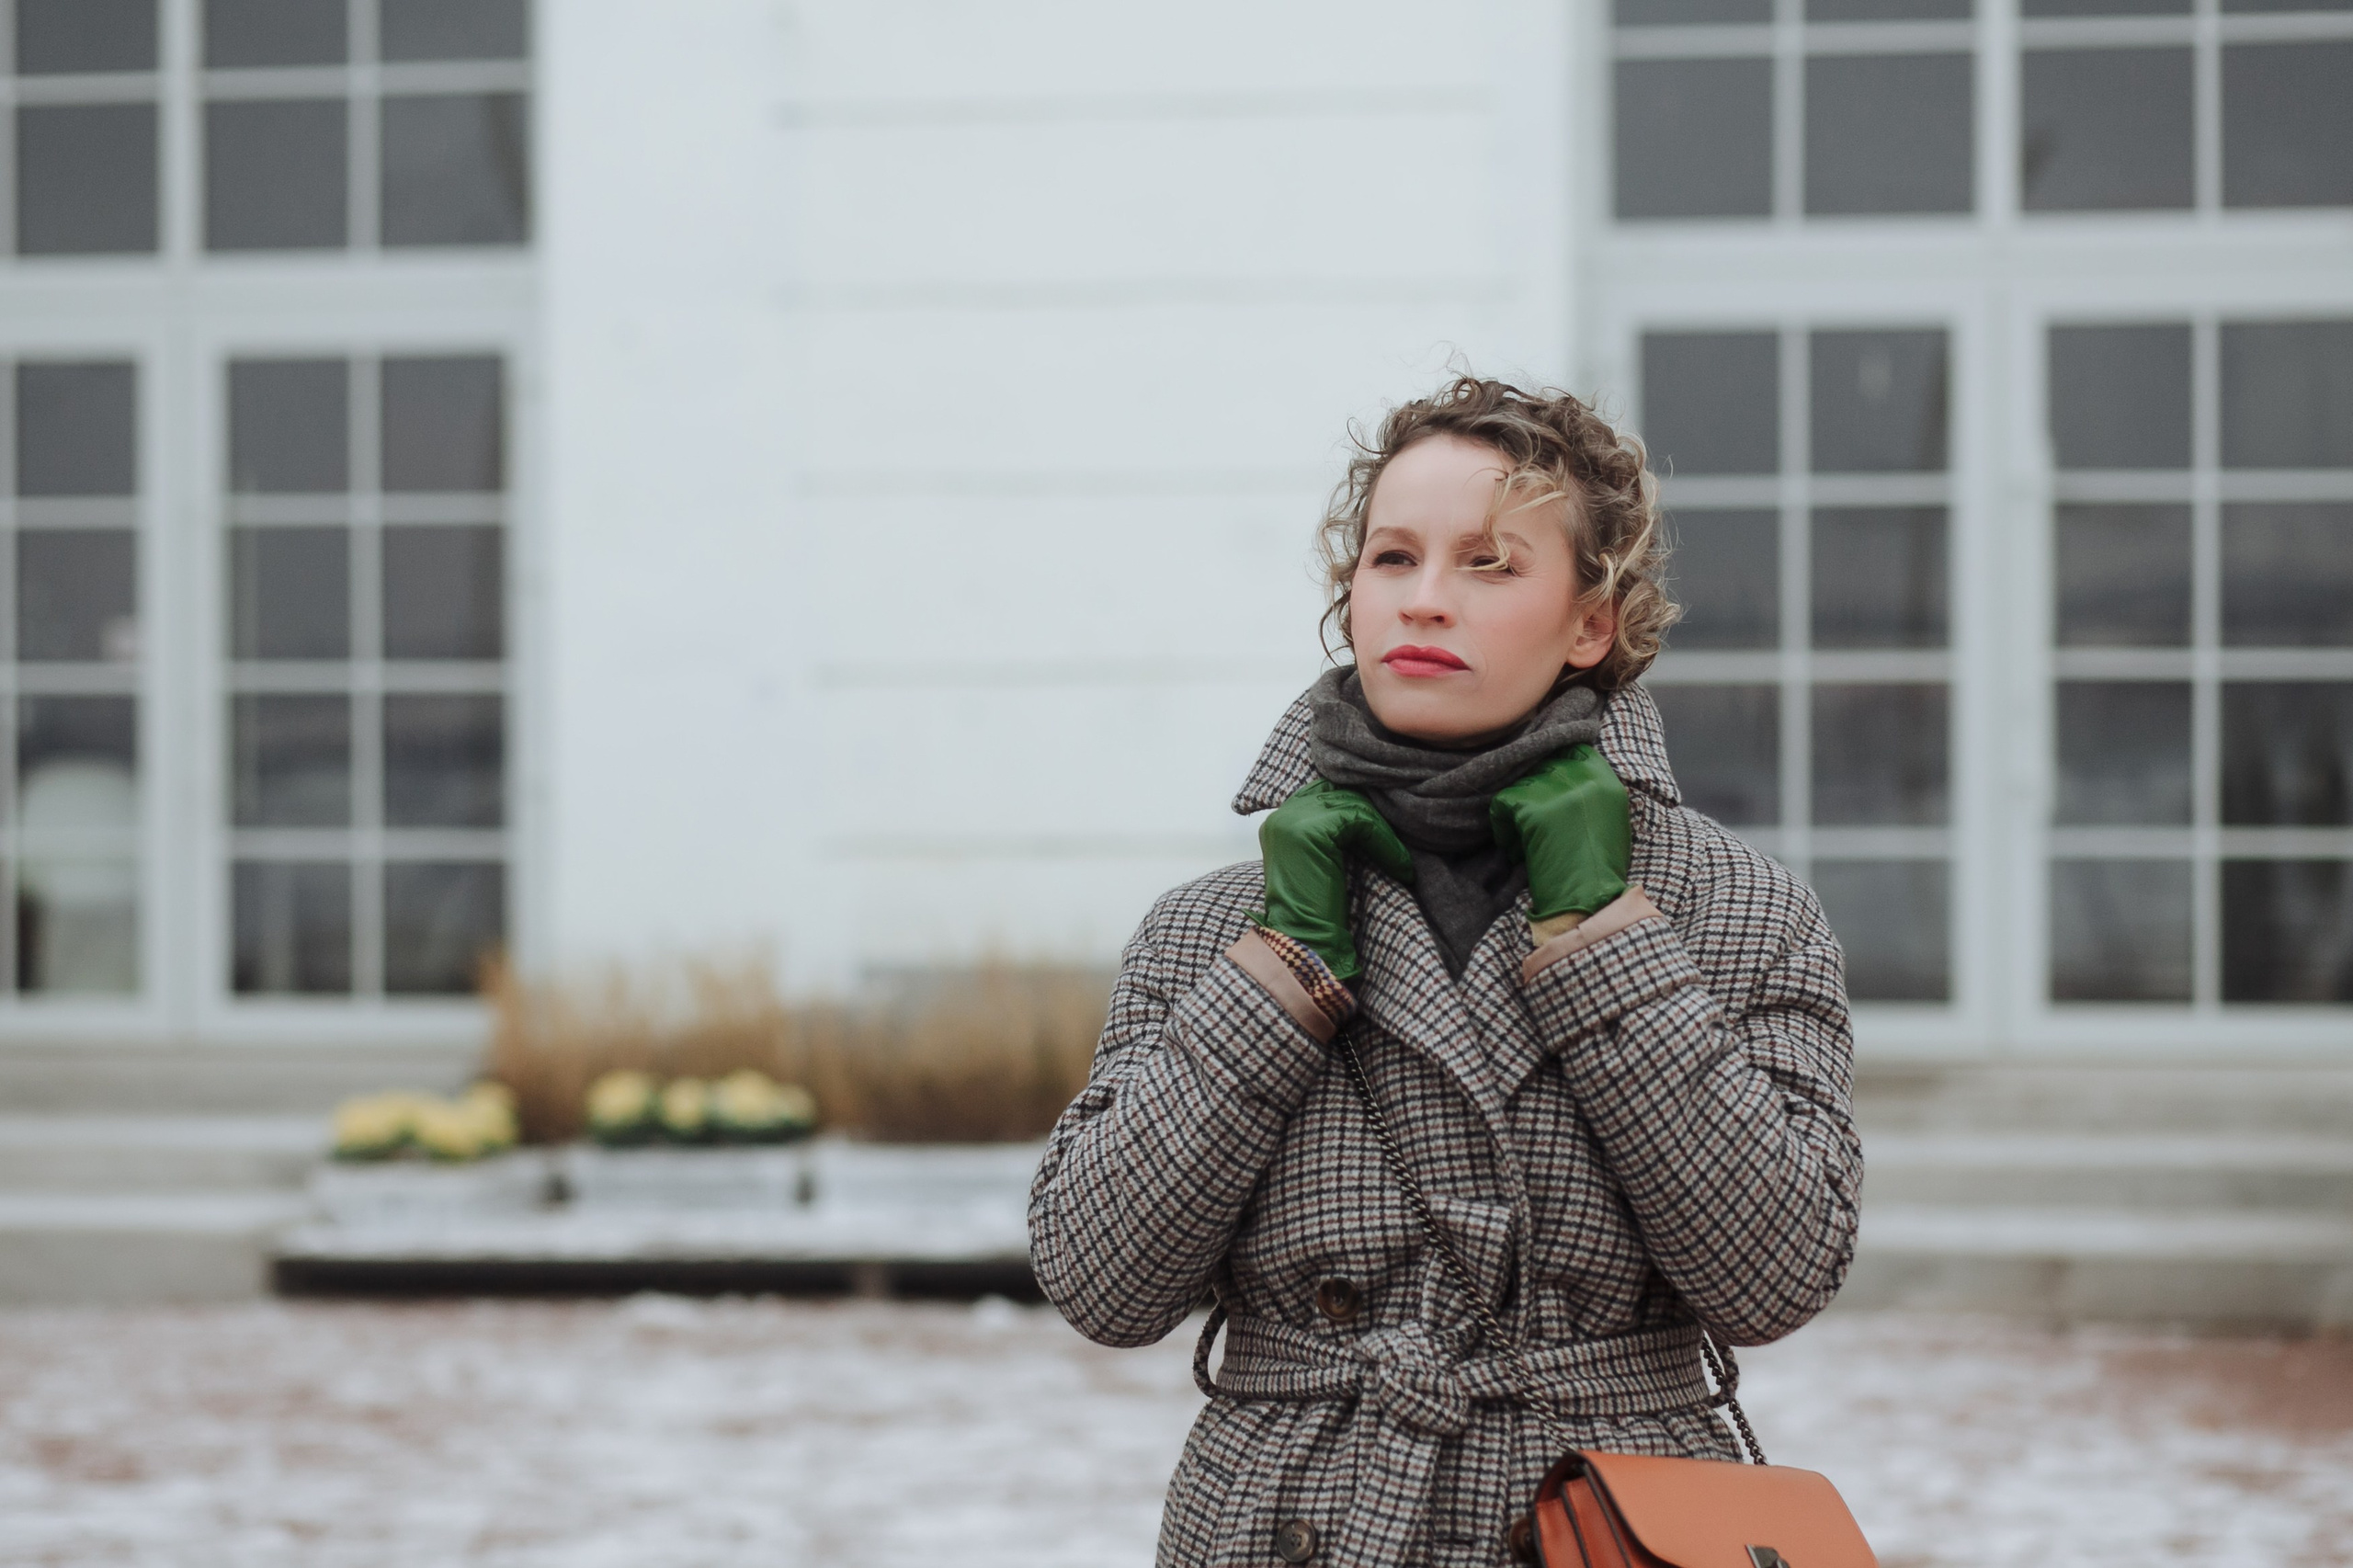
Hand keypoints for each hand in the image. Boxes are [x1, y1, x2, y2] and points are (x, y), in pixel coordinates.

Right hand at [1256, 780, 1413, 980]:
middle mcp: (1281, 815)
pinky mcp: (1311, 831)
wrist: (1307, 944)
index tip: (1384, 833)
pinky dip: (1385, 843)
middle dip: (1374, 815)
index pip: (1326, 792)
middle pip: (1341, 794)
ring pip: (1354, 806)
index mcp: (1279, 822)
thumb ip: (1335, 835)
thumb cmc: (1319, 912)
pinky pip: (1361, 822)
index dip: (1359, 806)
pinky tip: (1399, 866)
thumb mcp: (1324, 863)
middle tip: (1397, 843)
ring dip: (1384, 833)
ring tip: (1401, 861)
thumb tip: (1372, 813)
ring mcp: (1292, 821)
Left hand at [1489, 745, 1629, 923]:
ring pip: (1520, 785)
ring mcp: (1557, 792)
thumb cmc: (1597, 871)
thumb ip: (1589, 793)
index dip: (1553, 765)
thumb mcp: (1608, 822)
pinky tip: (1515, 849)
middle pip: (1542, 765)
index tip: (1544, 789)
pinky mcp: (1533, 808)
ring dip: (1517, 813)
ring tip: (1526, 841)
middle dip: (1532, 794)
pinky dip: (1503, 828)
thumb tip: (1559, 774)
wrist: (1589, 901)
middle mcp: (1584, 780)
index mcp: (1607, 782)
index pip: (1572, 749)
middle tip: (1532, 823)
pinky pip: (1502, 805)